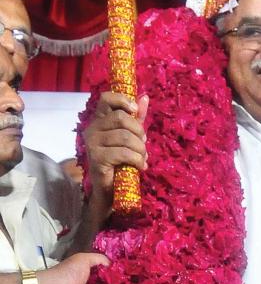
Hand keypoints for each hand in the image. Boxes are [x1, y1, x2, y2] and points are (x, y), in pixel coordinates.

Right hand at [82, 92, 148, 210]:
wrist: (111, 186)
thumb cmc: (121, 158)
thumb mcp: (131, 135)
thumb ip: (137, 117)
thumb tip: (144, 97)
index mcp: (99, 119)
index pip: (106, 98)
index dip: (122, 100)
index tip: (135, 110)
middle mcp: (92, 128)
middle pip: (121, 118)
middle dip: (139, 131)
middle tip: (143, 143)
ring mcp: (92, 143)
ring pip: (125, 137)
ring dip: (140, 149)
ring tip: (142, 157)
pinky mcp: (96, 158)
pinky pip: (123, 153)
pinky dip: (137, 159)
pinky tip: (140, 166)